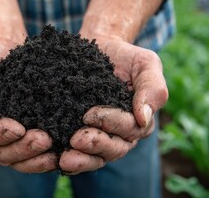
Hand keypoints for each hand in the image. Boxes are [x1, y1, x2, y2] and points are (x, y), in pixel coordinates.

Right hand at [0, 39, 56, 172]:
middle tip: (44, 139)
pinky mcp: (27, 135)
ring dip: (37, 157)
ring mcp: (9, 139)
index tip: (18, 128)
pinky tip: (62, 152)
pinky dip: (47, 156)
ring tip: (55, 150)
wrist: (4, 51)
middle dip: (23, 148)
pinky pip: (35, 153)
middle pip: (3, 153)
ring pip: (20, 158)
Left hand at [59, 39, 167, 173]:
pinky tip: (55, 158)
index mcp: (139, 121)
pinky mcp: (79, 137)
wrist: (100, 49)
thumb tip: (144, 118)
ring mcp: (100, 138)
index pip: (129, 128)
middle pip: (114, 148)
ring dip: (81, 160)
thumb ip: (153, 88)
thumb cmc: (126, 57)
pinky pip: (77, 154)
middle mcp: (121, 135)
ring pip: (96, 157)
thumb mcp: (146, 64)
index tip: (88, 114)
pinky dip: (66, 159)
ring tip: (65, 158)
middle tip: (76, 140)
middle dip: (95, 144)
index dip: (111, 123)